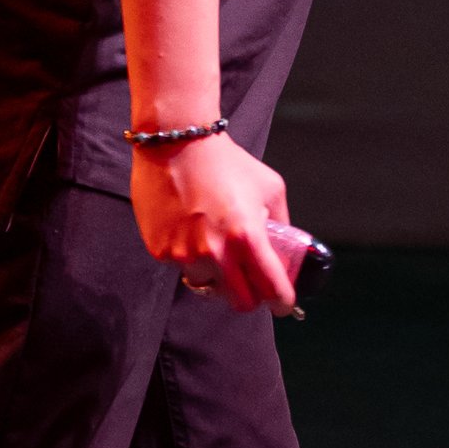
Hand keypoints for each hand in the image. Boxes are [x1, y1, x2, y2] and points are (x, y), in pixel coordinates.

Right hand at [130, 130, 295, 310]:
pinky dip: (191, 257)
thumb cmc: (226, 162)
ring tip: (216, 243)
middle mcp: (215, 252)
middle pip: (240, 302)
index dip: (282, 301)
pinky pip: (183, 267)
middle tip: (253, 283)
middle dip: (251, 296)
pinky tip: (191, 229)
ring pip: (209, 285)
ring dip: (218, 275)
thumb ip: (282, 222)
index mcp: (247, 237)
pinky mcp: (161, 251)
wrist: (175, 143)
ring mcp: (185, 255)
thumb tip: (287, 248)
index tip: (284, 303)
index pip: (271, 288)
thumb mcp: (270, 188)